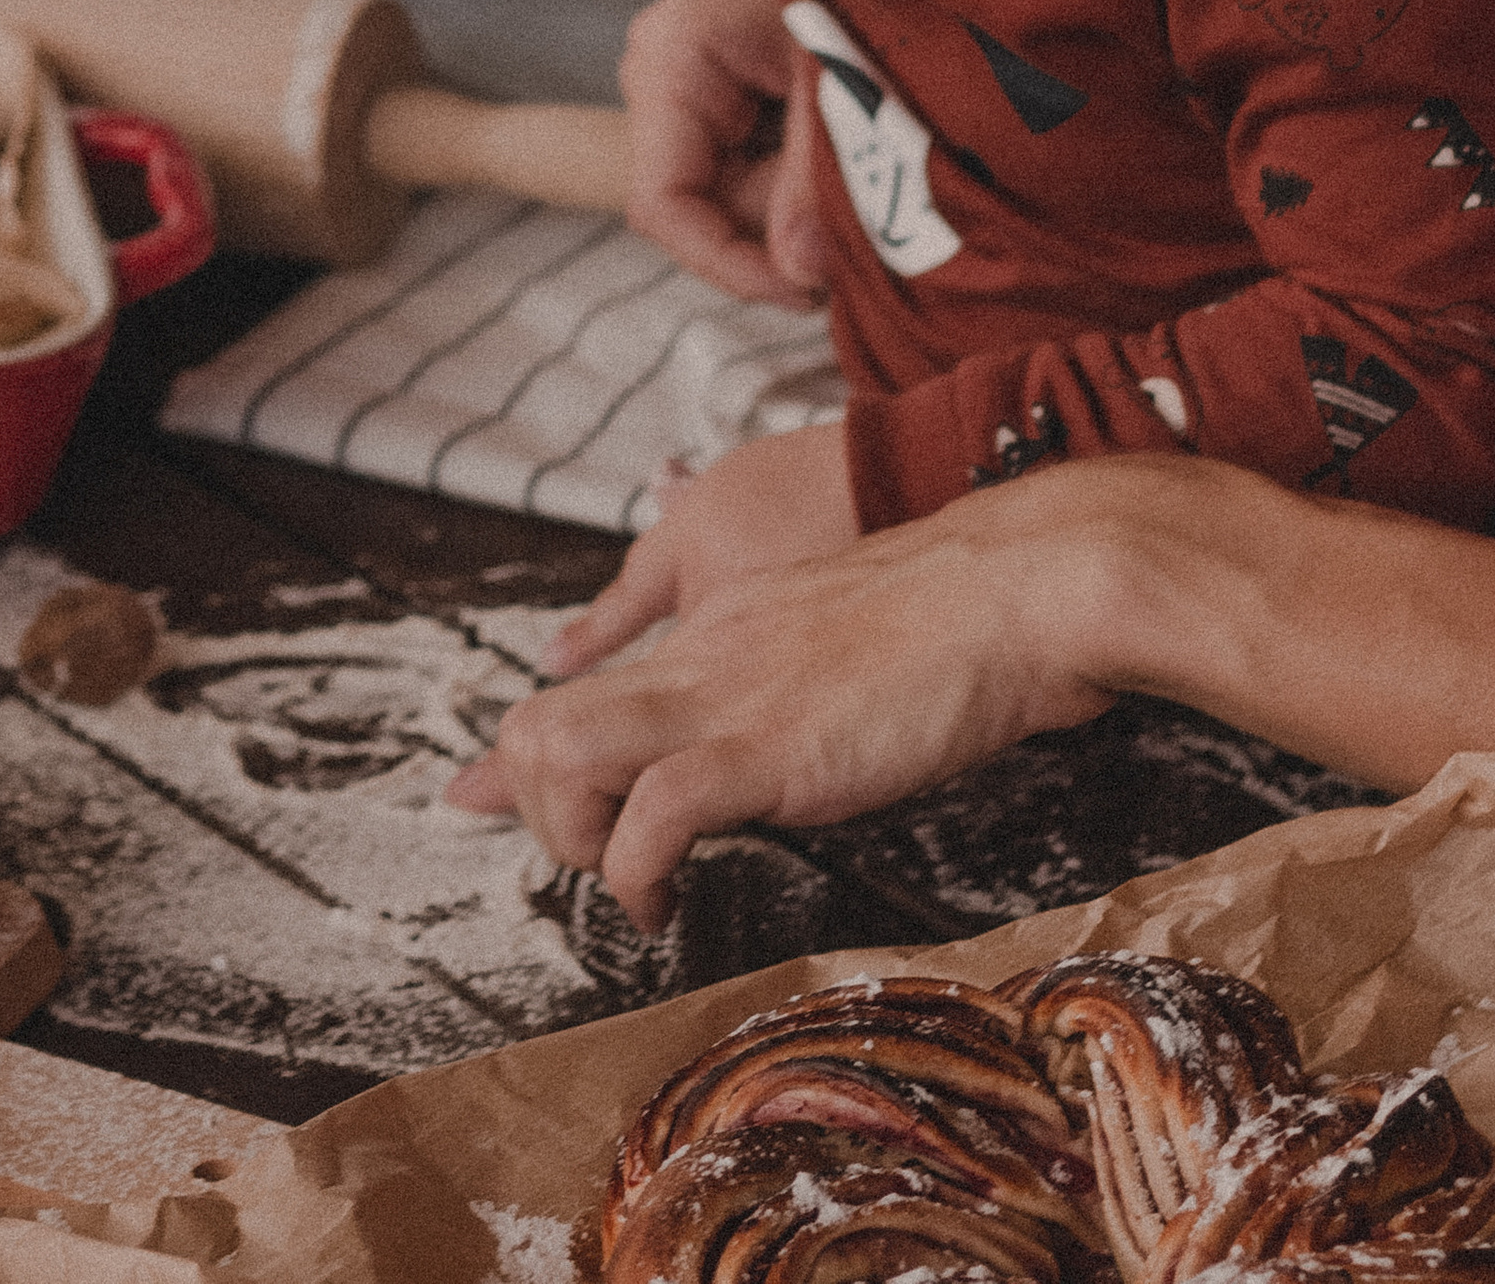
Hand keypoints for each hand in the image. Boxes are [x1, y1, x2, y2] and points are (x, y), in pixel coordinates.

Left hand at [448, 463, 1138, 916]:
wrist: (1020, 586)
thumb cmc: (968, 617)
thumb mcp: (852, 636)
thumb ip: (798, 671)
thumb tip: (797, 719)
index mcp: (724, 629)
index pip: (586, 680)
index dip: (517, 751)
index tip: (475, 793)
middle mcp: (702, 656)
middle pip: (540, 719)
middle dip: (526, 806)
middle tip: (577, 860)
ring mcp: (725, 699)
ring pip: (558, 755)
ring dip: (569, 843)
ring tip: (630, 886)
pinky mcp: (762, 750)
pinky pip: (647, 820)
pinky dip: (633, 877)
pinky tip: (667, 908)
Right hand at [620, 0, 835, 308]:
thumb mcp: (840, 76)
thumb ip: (813, 178)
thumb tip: (801, 275)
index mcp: (670, 60)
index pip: (664, 202)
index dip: (727, 263)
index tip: (804, 292)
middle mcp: (665, 74)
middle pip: (704, 203)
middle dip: (782, 229)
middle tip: (865, 224)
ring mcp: (696, 83)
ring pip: (739, 191)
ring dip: (804, 202)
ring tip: (873, 160)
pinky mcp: (733, 89)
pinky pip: (760, 163)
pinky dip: (809, 177)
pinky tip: (855, 149)